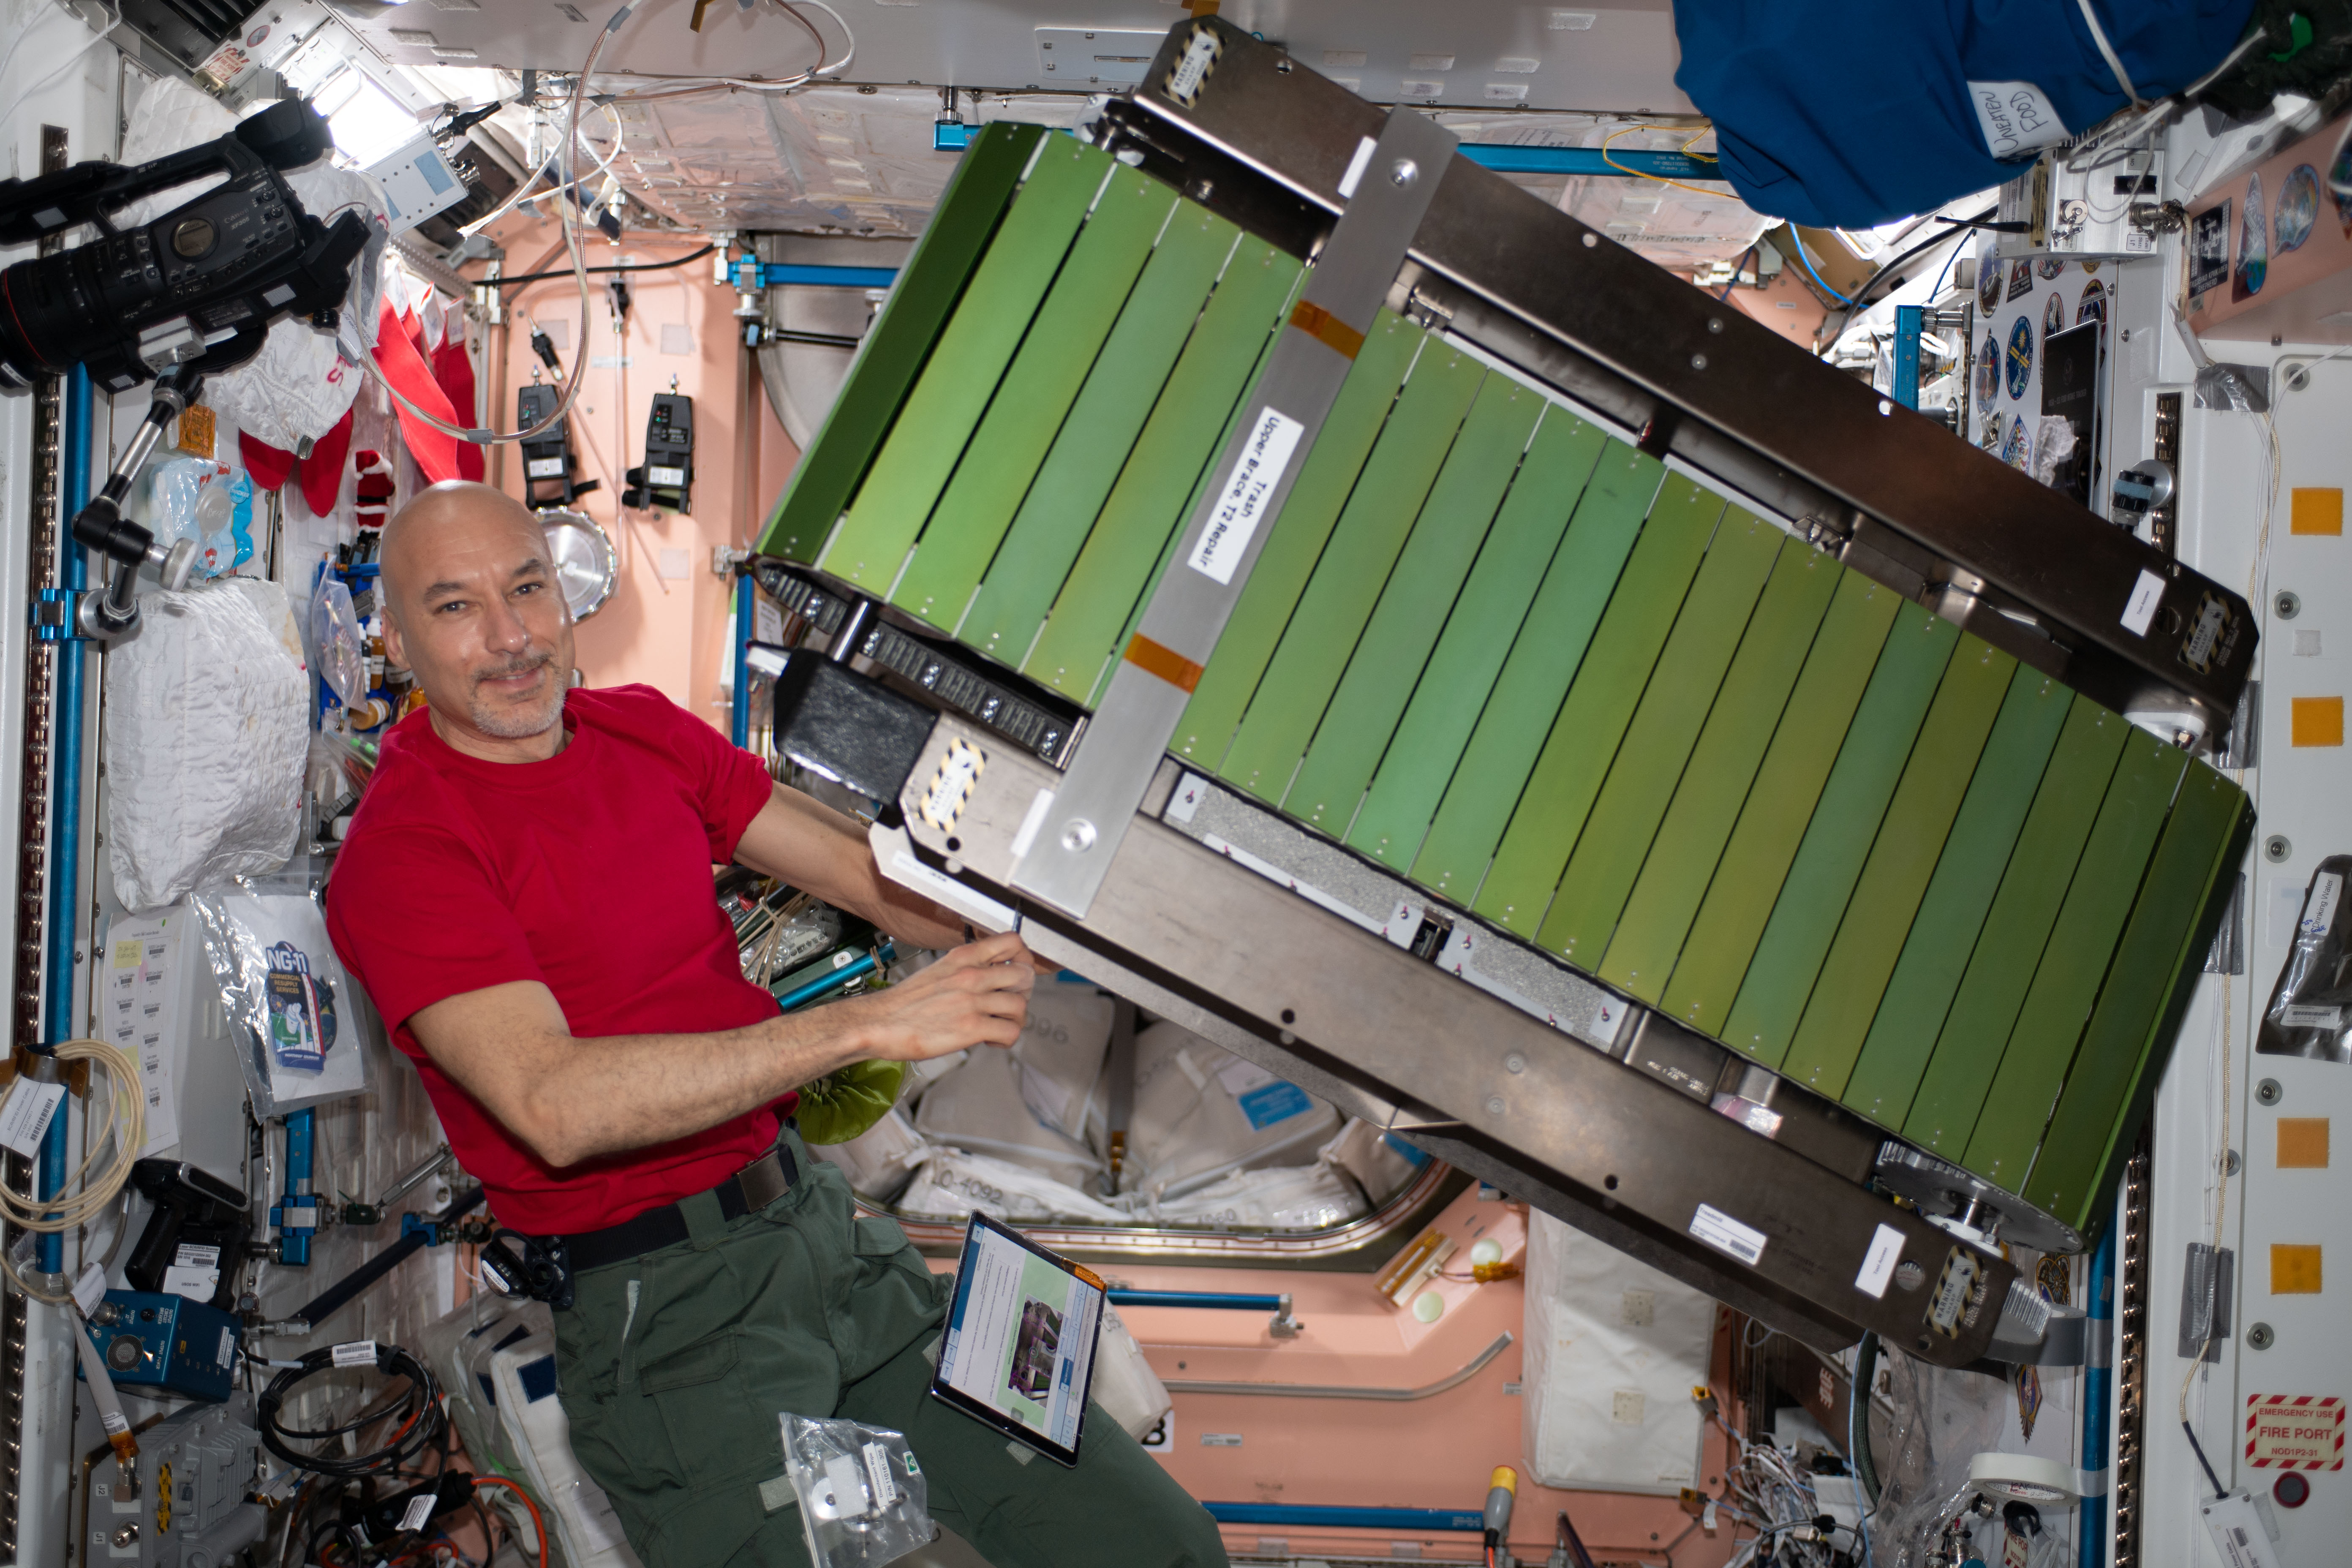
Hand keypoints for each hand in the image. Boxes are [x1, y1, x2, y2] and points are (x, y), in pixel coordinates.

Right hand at [841, 931, 1035, 1061]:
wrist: (879, 1023)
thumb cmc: (905, 1002)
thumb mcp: (939, 971)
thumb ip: (966, 969)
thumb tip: (991, 975)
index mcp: (963, 957)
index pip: (1012, 943)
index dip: (1024, 958)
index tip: (1018, 973)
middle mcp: (971, 975)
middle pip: (1024, 975)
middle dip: (1023, 993)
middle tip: (1009, 1005)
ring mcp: (972, 1001)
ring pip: (1020, 1006)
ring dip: (1014, 1020)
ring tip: (997, 1025)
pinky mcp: (971, 1027)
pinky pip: (1011, 1031)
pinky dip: (1006, 1039)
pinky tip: (990, 1040)